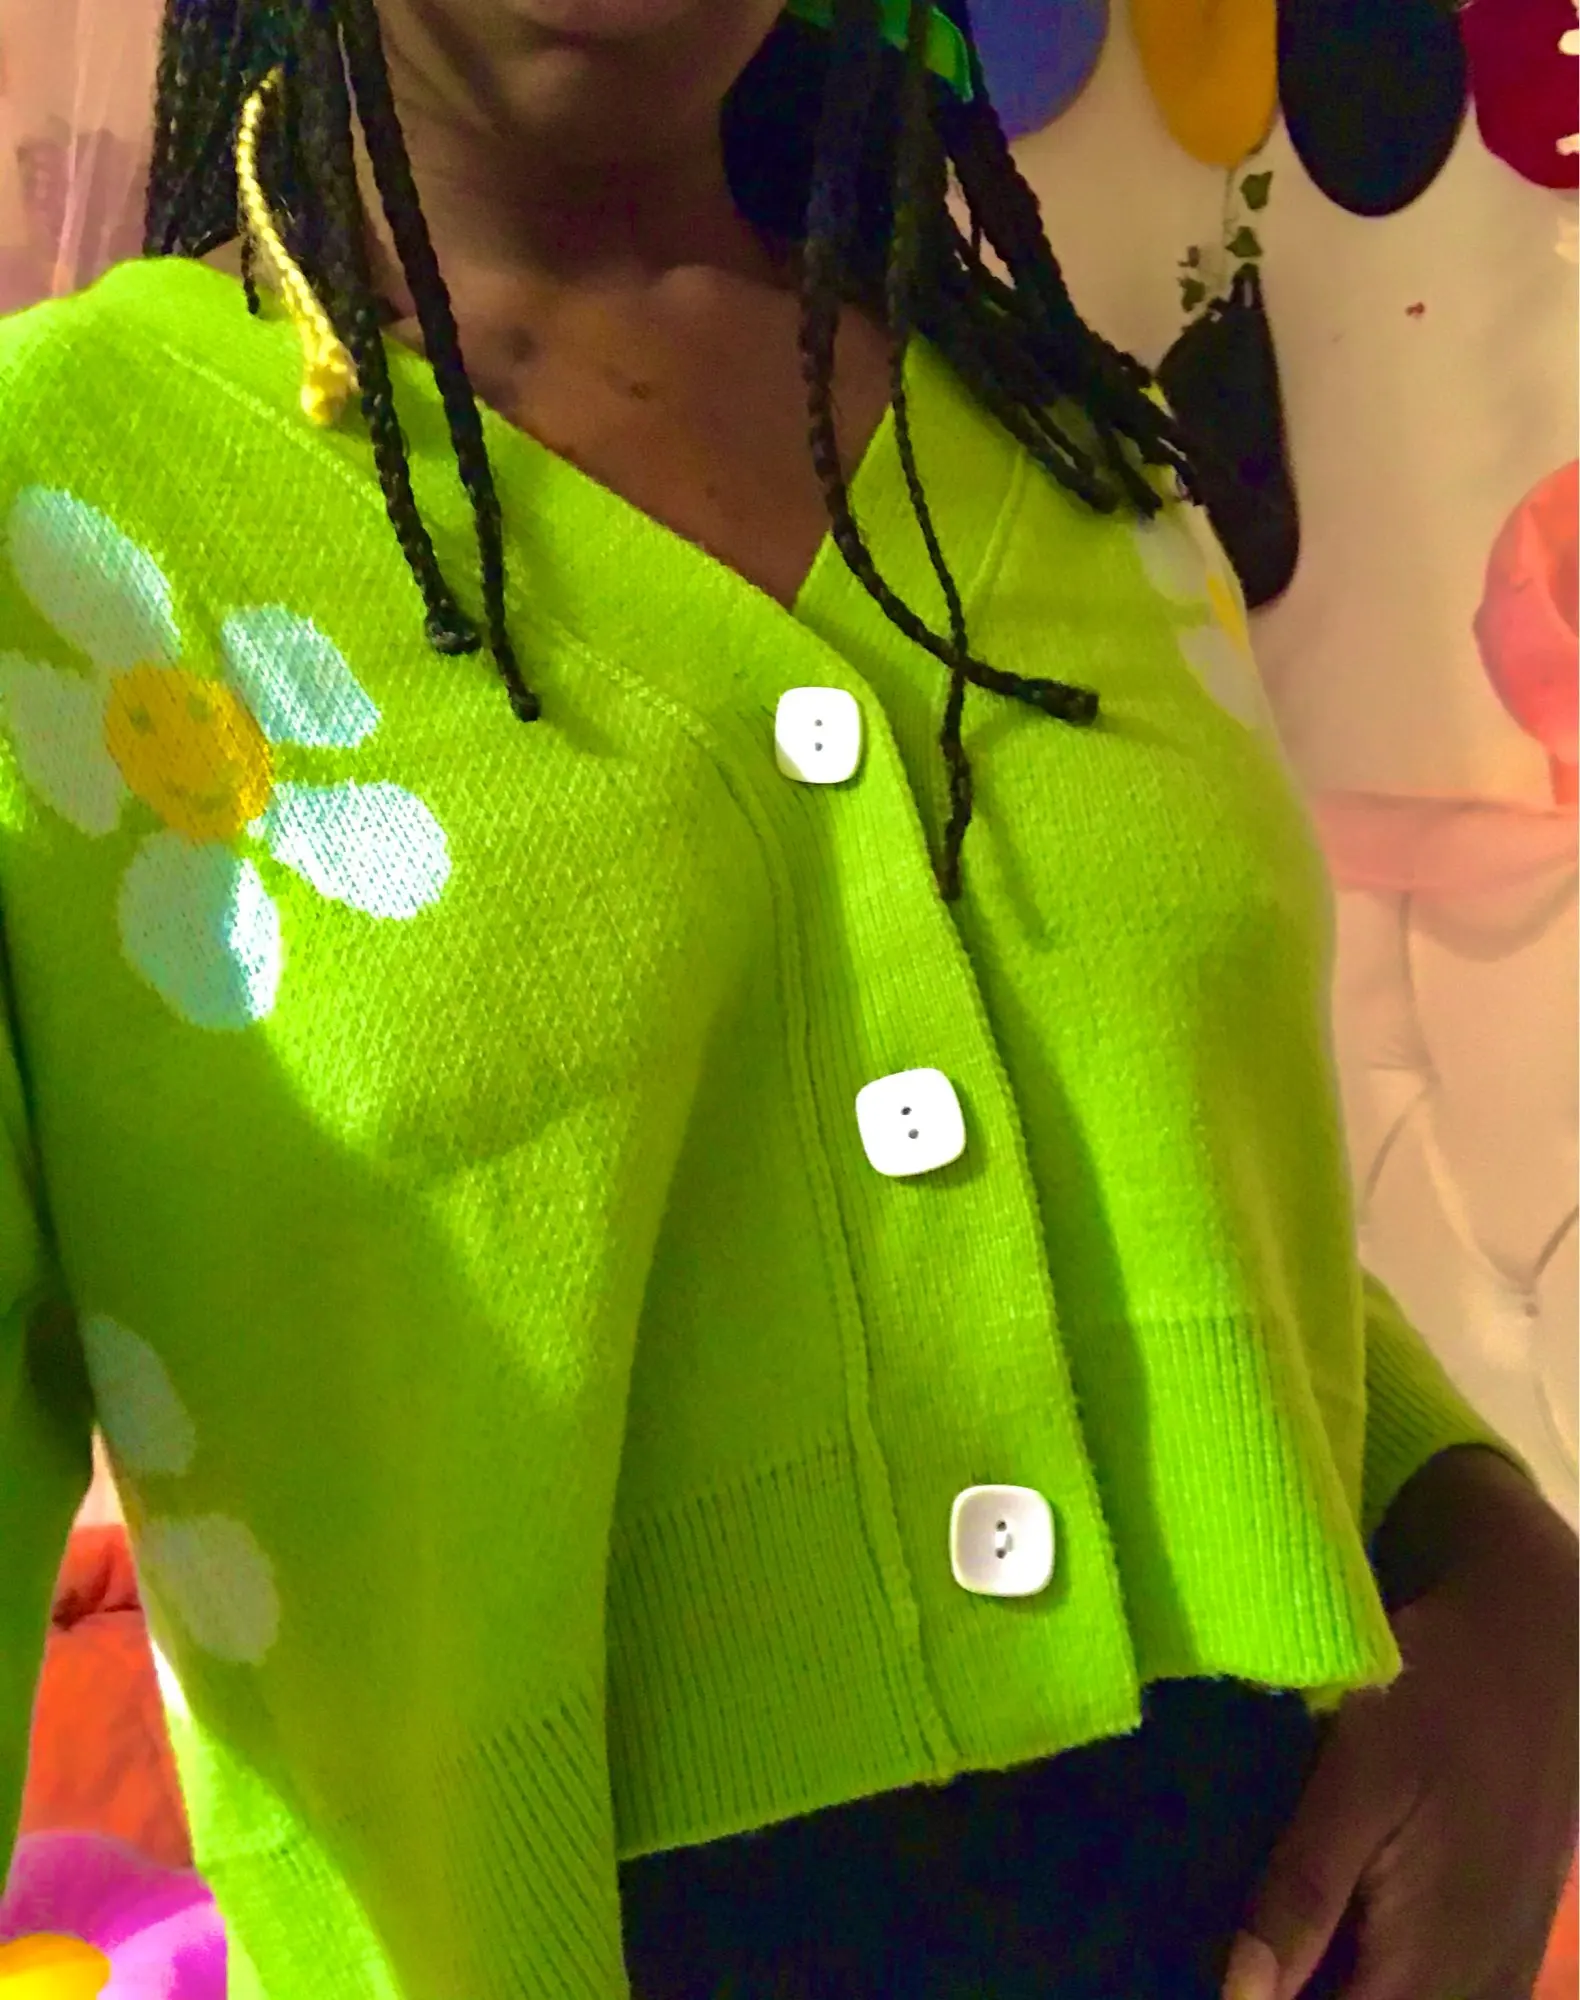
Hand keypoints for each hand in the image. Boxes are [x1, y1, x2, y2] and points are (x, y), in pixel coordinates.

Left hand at [1224, 1451, 1577, 1999]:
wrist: (1538, 1637)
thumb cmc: (1442, 1691)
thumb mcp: (1360, 1772)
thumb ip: (1304, 1888)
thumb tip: (1239, 1997)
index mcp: (1439, 1960)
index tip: (1221, 1981)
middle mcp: (1481, 1981)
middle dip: (1299, 1997)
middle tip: (1232, 1960)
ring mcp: (1500, 1960)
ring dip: (1340, 1982)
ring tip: (1260, 1947)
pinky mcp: (1502, 1929)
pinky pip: (1440, 1989)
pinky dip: (1377, 1974)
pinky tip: (1321, 1937)